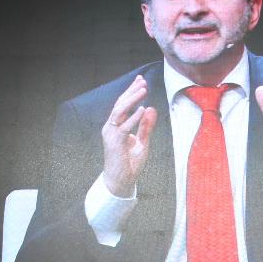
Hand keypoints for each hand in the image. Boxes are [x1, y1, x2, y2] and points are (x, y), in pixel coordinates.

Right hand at [101, 75, 157, 196]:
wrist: (120, 181)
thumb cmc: (130, 163)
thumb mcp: (142, 142)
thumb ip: (146, 126)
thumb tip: (151, 109)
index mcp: (116, 126)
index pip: (123, 104)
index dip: (131, 91)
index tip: (140, 80)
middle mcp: (111, 127)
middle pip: (120, 104)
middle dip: (131, 91)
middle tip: (142, 81)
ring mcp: (111, 134)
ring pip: (119, 112)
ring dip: (131, 100)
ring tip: (143, 90)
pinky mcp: (114, 142)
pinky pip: (124, 127)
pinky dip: (133, 118)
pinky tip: (142, 109)